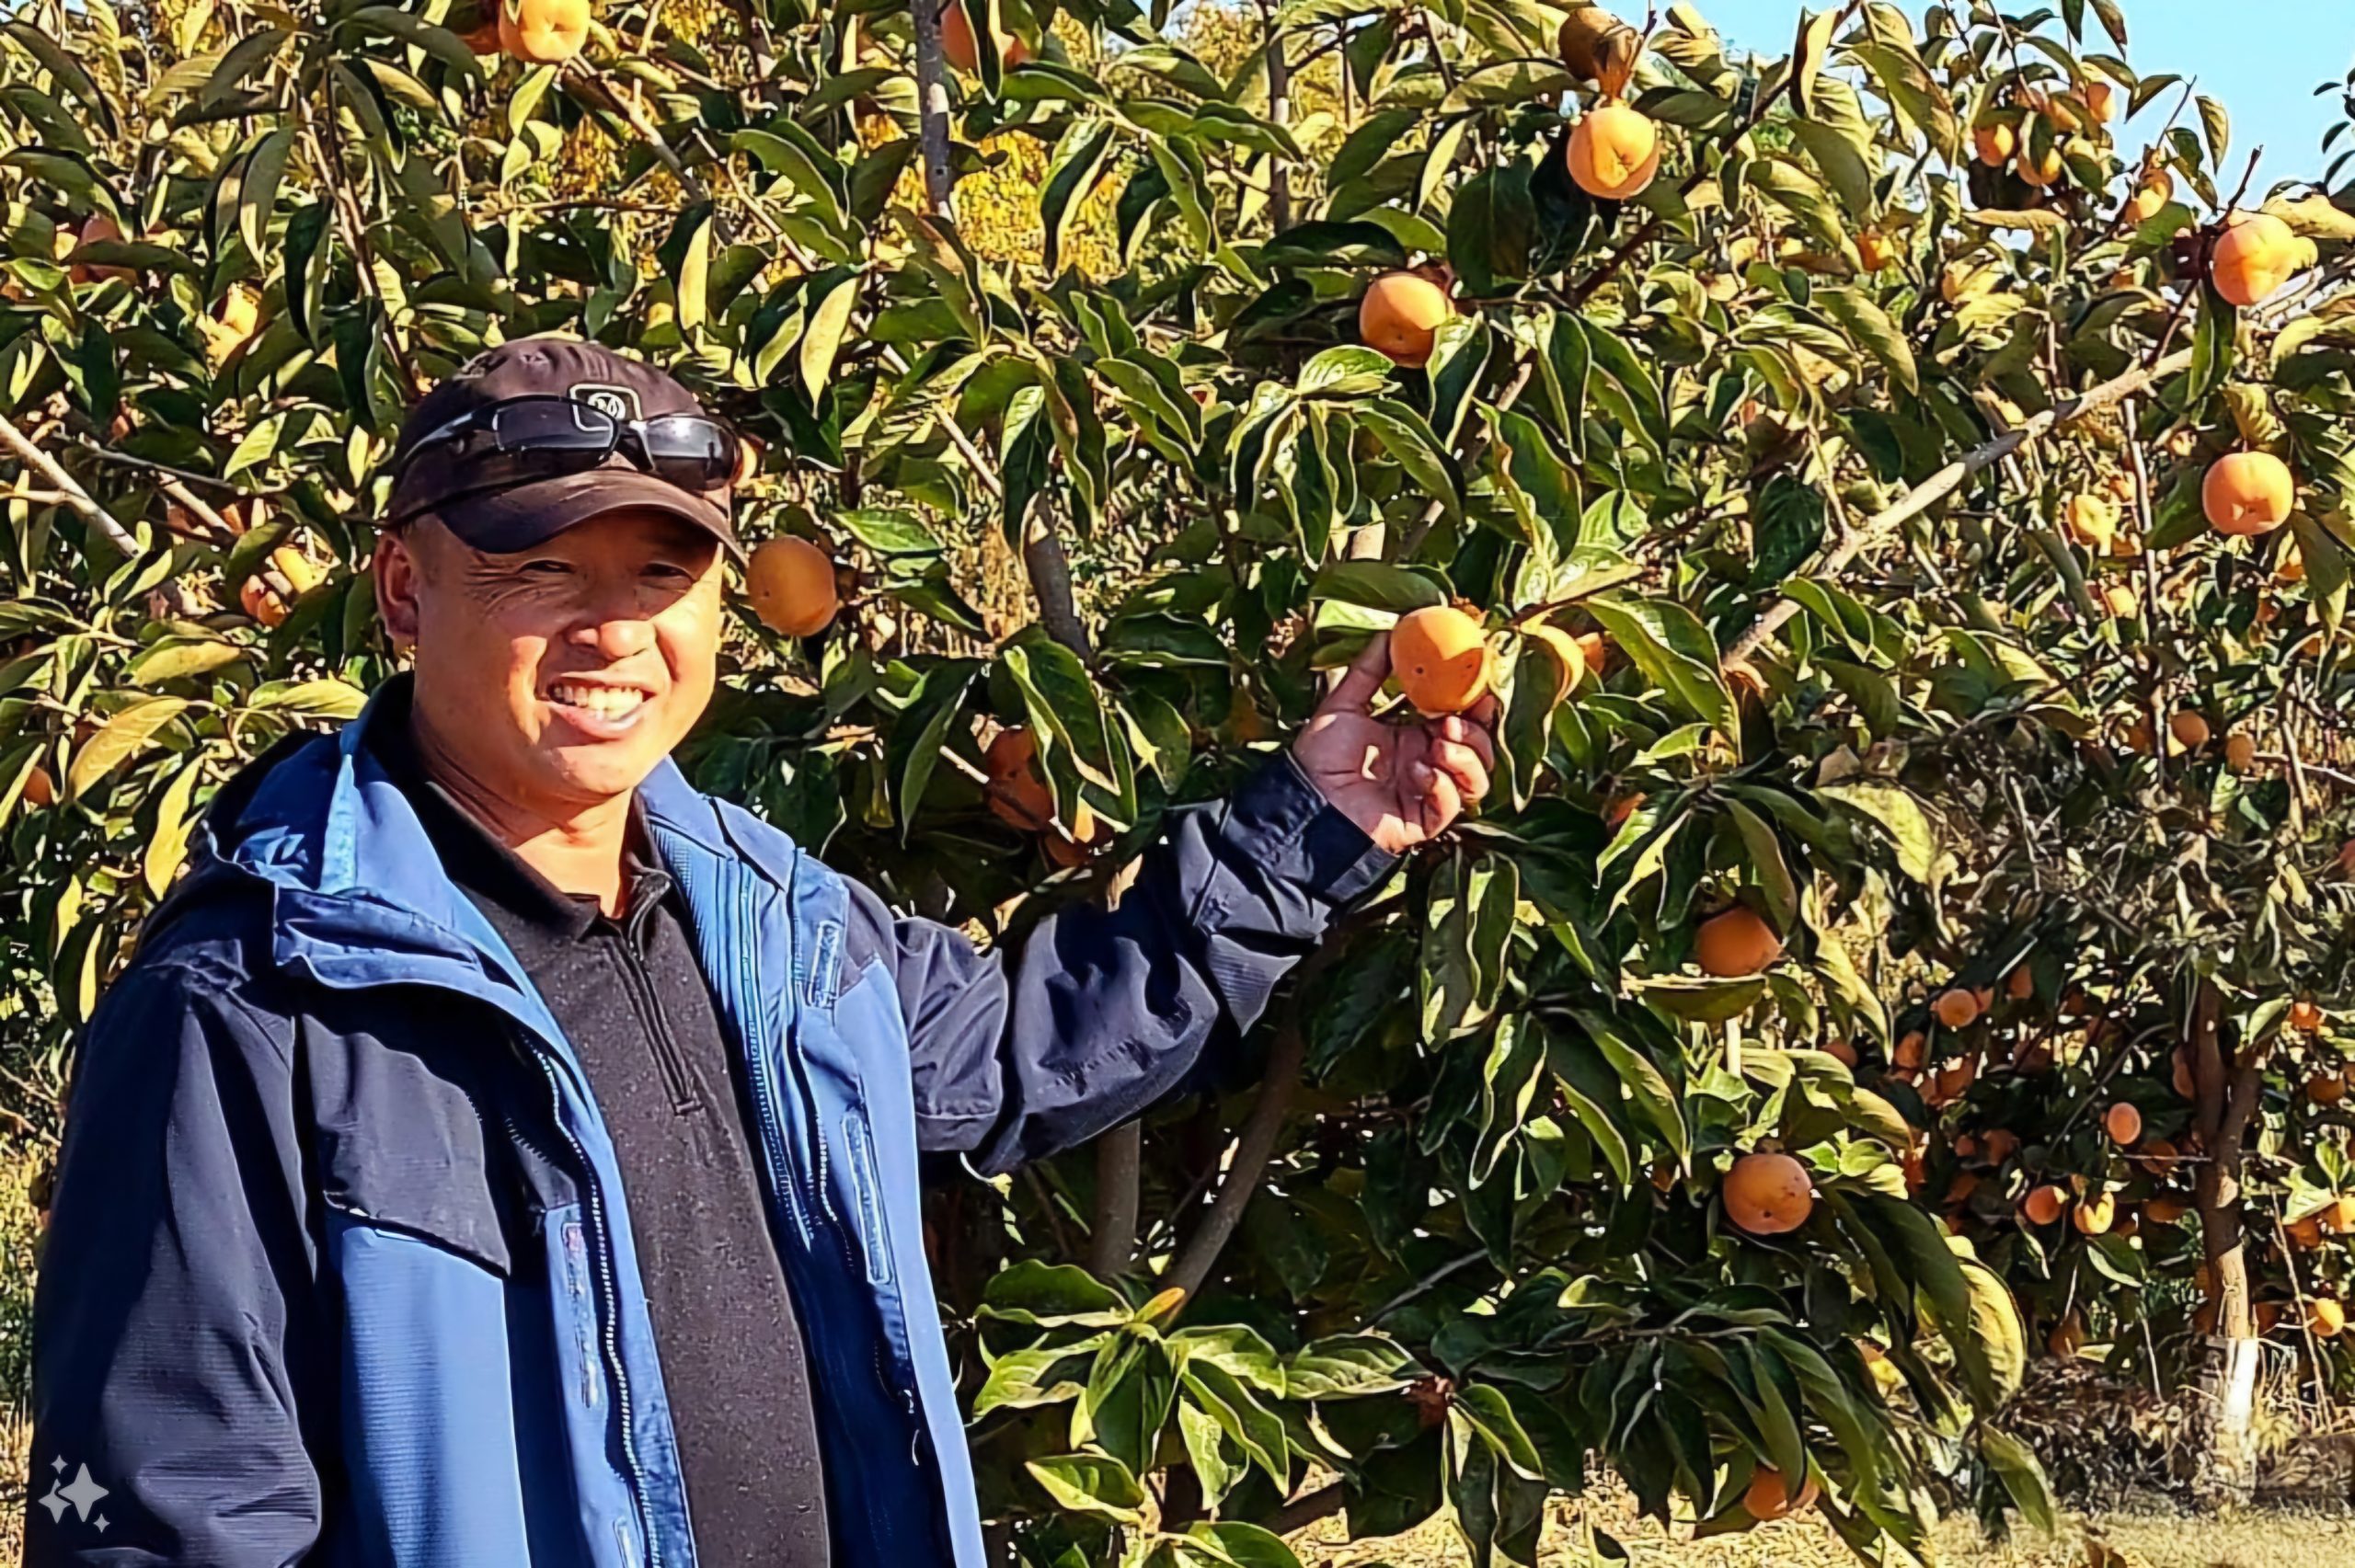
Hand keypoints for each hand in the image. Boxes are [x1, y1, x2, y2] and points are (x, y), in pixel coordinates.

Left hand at [1291, 633, 1497, 854]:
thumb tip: (1391, 632)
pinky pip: (1453, 805)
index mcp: (1414, 735)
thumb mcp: (1343, 704)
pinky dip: (1443, 786)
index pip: (1461, 717)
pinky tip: (1419, 773)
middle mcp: (1427, 763)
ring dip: (1467, 758)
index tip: (1478, 684)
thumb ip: (1369, 670)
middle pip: (1479, 747)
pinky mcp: (1424, 820)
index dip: (1475, 703)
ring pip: (1477, 779)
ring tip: (1439, 746)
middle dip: (1476, 730)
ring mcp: (1428, 793)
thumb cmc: (1320, 756)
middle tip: (1454, 720)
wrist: (1303, 800)